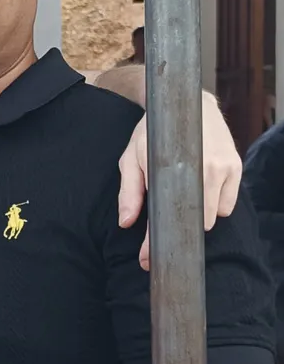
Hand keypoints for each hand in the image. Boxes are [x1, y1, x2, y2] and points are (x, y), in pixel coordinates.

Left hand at [118, 91, 241, 267]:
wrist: (189, 103)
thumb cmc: (156, 131)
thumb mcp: (133, 156)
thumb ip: (130, 190)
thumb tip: (126, 222)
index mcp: (174, 167)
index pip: (167, 216)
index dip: (154, 242)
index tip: (148, 260)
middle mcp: (204, 168)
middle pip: (197, 222)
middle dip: (181, 226)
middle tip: (169, 218)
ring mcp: (224, 167)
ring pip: (216, 216)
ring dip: (201, 214)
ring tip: (187, 194)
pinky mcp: (237, 166)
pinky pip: (229, 205)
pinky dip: (217, 203)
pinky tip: (204, 187)